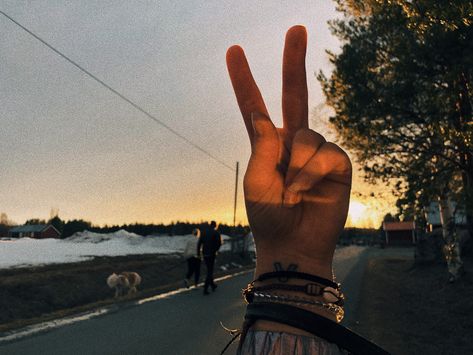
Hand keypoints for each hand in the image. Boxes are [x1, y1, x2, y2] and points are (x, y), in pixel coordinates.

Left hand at [226, 26, 351, 278]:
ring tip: (293, 191)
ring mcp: (315, 150)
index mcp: (266, 145)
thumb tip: (268, 118)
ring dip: (297, 165)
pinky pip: (326, 152)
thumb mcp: (256, 180)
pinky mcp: (337, 162)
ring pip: (307, 133)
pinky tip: (311, 190)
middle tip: (295, 28)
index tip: (234, 51)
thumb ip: (263, 145)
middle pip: (293, 95)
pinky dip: (314, 172)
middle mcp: (291, 142)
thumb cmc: (268, 216)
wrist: (294, 244)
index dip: (244, 80)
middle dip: (293, 61)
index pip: (254, 106)